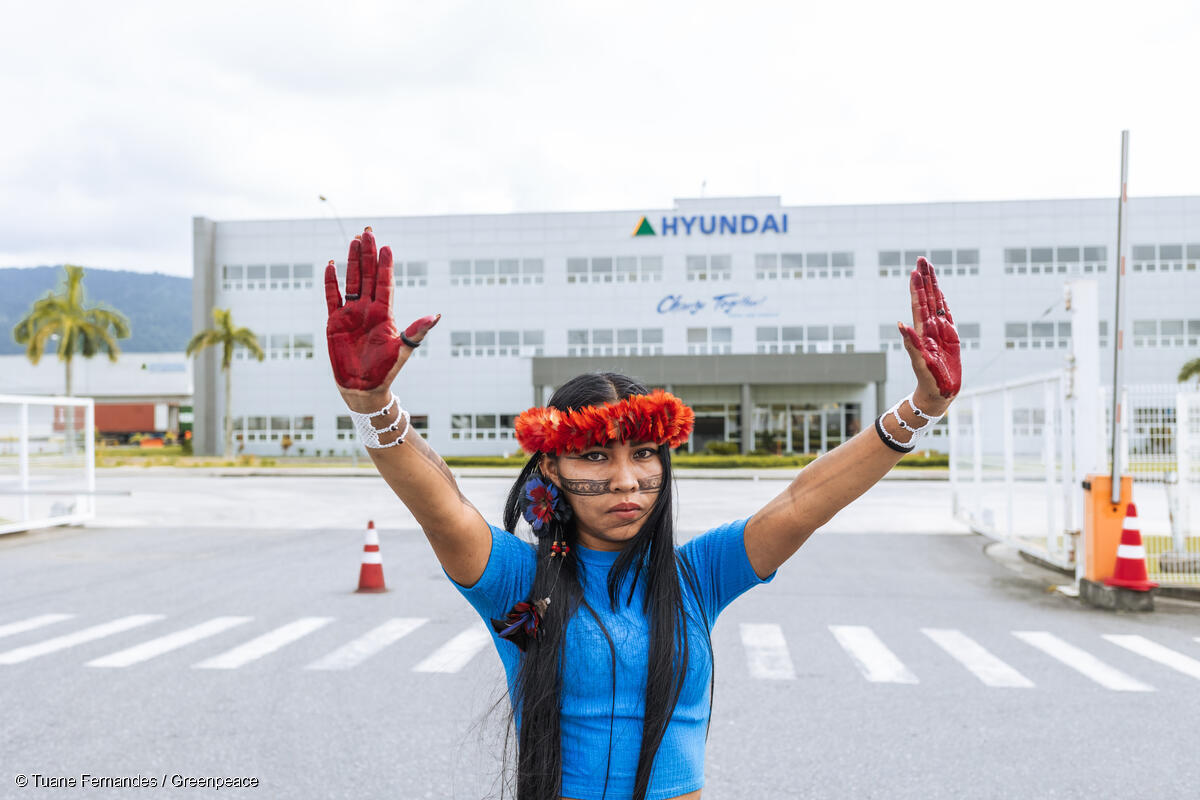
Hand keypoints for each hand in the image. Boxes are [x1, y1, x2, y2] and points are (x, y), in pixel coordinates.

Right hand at [324, 227, 440, 406]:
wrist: (363, 388)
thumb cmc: (386, 370)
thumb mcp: (403, 350)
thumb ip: (416, 331)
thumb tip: (436, 316)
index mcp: (385, 314)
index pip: (385, 283)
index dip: (385, 265)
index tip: (386, 246)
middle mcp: (368, 309)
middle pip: (368, 275)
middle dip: (367, 254)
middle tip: (367, 231)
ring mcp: (351, 313)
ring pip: (352, 281)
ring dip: (351, 262)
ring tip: (353, 241)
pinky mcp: (335, 321)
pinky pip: (332, 296)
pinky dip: (331, 281)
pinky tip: (331, 264)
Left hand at [899, 257, 960, 406]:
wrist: (938, 393)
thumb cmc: (928, 381)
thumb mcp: (920, 362)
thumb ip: (911, 343)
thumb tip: (901, 324)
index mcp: (922, 332)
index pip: (919, 305)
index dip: (917, 288)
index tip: (915, 271)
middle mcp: (930, 328)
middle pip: (927, 298)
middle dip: (925, 279)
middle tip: (922, 259)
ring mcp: (940, 331)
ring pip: (936, 303)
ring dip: (933, 286)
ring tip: (929, 268)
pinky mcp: (950, 337)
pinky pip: (947, 315)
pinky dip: (943, 302)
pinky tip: (939, 291)